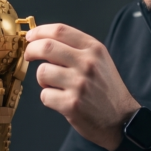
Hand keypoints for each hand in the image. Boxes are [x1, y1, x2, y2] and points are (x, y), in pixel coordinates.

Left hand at [24, 24, 138, 150]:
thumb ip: (77, 49)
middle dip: (31, 50)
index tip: (31, 37)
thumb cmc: (107, 90)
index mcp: (94, 49)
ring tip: (55, 85)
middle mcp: (87, 63)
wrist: (122, 120)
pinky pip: (45, 95)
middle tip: (29, 55)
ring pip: (42, 72)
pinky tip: (61, 100)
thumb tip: (44, 42)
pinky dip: (49, 98)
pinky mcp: (71, 104)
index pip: (60, 30)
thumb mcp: (101, 61)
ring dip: (43, 79)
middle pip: (46, 47)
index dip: (40, 31)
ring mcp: (79, 84)